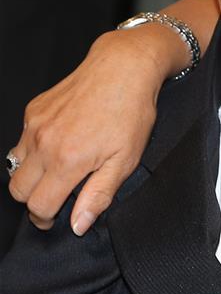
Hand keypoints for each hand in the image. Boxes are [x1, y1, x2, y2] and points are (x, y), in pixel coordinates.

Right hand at [8, 28, 172, 233]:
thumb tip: (77, 225)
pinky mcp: (33, 110)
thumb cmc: (131, 112)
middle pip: (18, 190)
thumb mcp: (125, 160)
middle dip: (34, 200)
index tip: (57, 218)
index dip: (47, 218)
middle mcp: (44, 143)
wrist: (123, 68)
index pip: (38, 206)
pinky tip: (60, 144)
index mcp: (67, 160)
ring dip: (31, 176)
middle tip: (57, 197)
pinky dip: (34, 150)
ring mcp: (35, 125)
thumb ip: (98, 195)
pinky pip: (22, 141)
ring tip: (58, 171)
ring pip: (15, 166)